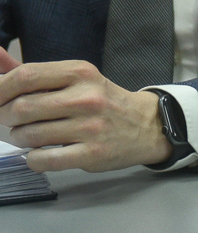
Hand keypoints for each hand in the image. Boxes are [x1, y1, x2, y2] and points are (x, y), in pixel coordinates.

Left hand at [0, 55, 171, 171]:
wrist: (148, 125)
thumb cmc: (103, 101)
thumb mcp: (76, 78)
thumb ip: (34, 72)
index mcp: (80, 73)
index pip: (25, 76)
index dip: (1, 89)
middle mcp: (87, 98)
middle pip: (21, 108)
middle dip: (6, 117)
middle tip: (12, 120)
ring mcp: (91, 127)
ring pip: (28, 136)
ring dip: (19, 138)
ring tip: (30, 136)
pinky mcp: (92, 154)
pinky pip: (43, 160)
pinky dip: (33, 159)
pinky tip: (41, 153)